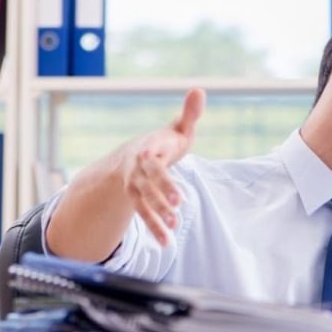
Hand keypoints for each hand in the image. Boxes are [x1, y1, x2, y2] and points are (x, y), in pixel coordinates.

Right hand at [123, 88, 205, 245]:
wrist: (132, 159)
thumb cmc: (163, 143)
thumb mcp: (176, 129)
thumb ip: (189, 114)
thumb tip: (200, 90)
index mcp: (150, 146)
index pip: (152, 150)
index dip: (154, 152)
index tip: (157, 155)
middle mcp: (139, 167)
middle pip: (149, 179)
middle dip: (162, 189)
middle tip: (178, 202)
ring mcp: (136, 185)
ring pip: (144, 200)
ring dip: (157, 213)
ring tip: (173, 226)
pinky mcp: (137, 200)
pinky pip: (144, 215)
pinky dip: (155, 228)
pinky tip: (166, 241)